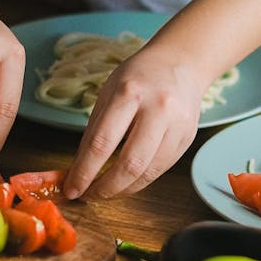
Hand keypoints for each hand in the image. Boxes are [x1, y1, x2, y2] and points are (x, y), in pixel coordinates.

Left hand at [62, 47, 206, 198]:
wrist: (181, 63)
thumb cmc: (139, 77)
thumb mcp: (108, 93)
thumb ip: (95, 130)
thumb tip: (79, 169)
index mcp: (129, 93)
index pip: (102, 143)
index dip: (84, 172)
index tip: (72, 188)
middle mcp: (157, 109)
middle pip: (130, 163)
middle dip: (105, 188)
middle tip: (88, 196)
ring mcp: (177, 125)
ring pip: (148, 172)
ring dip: (123, 189)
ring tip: (105, 192)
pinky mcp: (188, 138)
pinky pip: (161, 169)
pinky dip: (140, 181)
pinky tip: (126, 181)